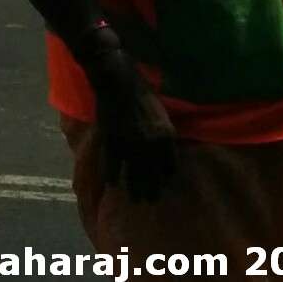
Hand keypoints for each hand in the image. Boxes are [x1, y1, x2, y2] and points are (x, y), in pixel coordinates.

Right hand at [88, 57, 179, 202]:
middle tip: (151, 201)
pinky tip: (113, 185)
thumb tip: (164, 149)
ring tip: (135, 200)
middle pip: (153, 175)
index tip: (166, 185)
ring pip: (133, 174)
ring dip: (134, 188)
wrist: (117, 81)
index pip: (171, 165)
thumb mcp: (161, 112)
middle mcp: (150, 145)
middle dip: (152, 190)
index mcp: (166, 136)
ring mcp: (130, 145)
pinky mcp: (112, 142)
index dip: (167, 177)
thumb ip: (164, 133)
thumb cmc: (142, 91)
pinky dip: (112, 176)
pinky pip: (112, 164)